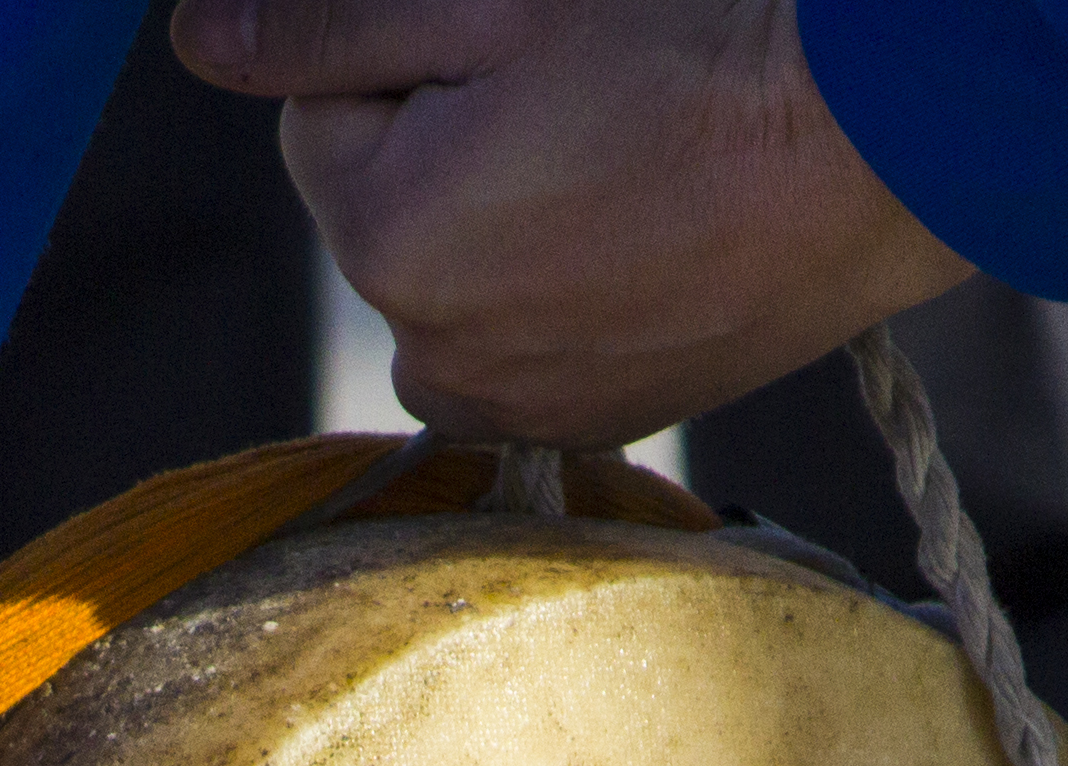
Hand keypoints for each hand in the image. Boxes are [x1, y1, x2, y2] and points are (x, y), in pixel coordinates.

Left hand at [173, 0, 971, 445]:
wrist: (871, 153)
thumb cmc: (688, 52)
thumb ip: (320, 24)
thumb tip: (196, 41)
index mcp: (386, 240)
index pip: (318, 122)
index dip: (406, 62)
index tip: (515, 50)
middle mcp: (439, 356)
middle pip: (385, 211)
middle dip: (446, 148)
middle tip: (584, 102)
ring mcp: (527, 407)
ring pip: (455, 282)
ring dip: (501, 222)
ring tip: (618, 166)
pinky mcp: (603, 424)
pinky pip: (528, 346)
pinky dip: (560, 290)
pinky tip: (642, 233)